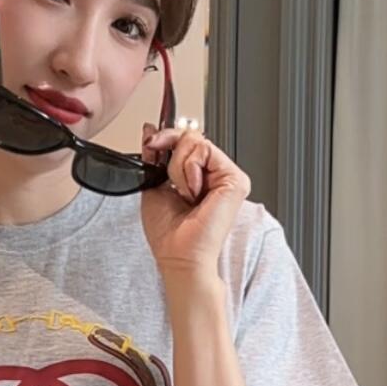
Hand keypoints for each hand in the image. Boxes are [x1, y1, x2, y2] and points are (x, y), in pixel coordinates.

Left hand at [139, 116, 249, 277]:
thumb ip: (155, 157)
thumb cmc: (169, 233)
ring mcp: (229, 176)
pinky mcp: (235, 180)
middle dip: (171, 153)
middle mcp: (217, 175)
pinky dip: (189, 172)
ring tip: (185, 195)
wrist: (178, 255)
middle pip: (191, 136)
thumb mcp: (154, 185)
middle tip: (169, 181)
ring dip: (178, 169)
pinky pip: (205, 152)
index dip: (167, 137)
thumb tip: (151, 130)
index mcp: (200, 176)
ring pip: (196, 142)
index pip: (188, 141)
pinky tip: (194, 194)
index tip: (151, 143)